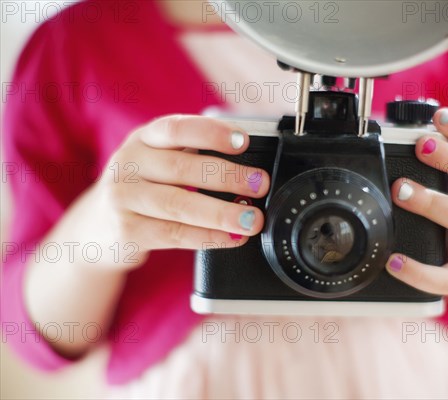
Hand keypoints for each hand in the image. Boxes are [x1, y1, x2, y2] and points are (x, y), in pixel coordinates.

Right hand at [76, 115, 269, 269]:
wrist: (96, 228)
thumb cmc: (142, 189)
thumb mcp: (158, 163)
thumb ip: (193, 158)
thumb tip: (250, 170)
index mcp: (143, 139)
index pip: (176, 129)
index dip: (211, 133)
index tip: (243, 141)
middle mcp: (129, 164)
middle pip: (181, 168)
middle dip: (227, 176)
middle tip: (259, 184)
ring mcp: (123, 198)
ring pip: (178, 204)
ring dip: (221, 212)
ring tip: (252, 219)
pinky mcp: (126, 231)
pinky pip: (174, 234)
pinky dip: (207, 237)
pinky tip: (231, 238)